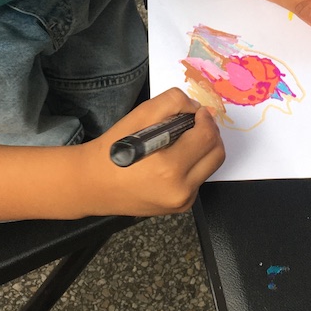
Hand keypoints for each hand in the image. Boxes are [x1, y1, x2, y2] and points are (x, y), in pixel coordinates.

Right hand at [74, 88, 224, 216]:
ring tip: (182, 140)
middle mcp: (180, 190)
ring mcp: (181, 202)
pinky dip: (193, 164)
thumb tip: (197, 108)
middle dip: (210, 133)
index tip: (197, 112)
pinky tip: (173, 158)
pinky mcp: (180, 207)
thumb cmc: (113, 149)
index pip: (207, 137)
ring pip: (210, 167)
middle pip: (217, 154)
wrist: (92, 184)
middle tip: (194, 123)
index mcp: (169, 167)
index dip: (206, 119)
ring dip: (203, 149)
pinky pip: (199, 179)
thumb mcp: (139, 116)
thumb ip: (172, 103)